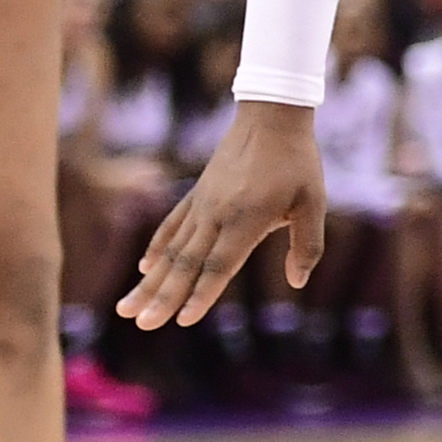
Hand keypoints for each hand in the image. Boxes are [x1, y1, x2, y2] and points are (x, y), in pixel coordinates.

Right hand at [119, 104, 326, 329]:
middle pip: (186, 264)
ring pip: (171, 250)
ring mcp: (202, 204)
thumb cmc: (297, 162)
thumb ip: (307, 245)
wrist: (271, 117)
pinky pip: (172, 225)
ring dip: (149, 281)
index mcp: (247, 220)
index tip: (182, 321)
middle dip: (163, 297)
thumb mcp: (314, 203)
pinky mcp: (197, 194)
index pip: (219, 266)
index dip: (201, 295)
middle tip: (141, 324)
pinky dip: (157, 248)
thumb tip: (297, 282)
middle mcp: (217, 215)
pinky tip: (144, 268)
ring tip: (126, 307)